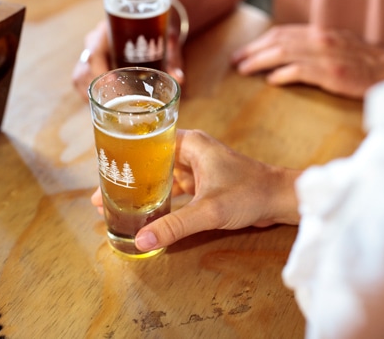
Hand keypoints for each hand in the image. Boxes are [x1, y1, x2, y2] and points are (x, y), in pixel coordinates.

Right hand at [72, 20, 185, 101]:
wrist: (151, 16)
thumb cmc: (157, 28)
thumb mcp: (167, 42)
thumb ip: (172, 59)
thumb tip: (179, 79)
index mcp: (108, 31)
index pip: (95, 53)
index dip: (98, 72)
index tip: (111, 85)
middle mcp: (96, 41)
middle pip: (83, 68)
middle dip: (93, 90)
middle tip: (110, 108)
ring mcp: (92, 52)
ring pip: (80, 76)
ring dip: (89, 95)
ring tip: (105, 113)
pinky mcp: (93, 63)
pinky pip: (83, 80)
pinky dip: (91, 95)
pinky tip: (104, 108)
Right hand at [91, 129, 300, 251]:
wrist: (281, 200)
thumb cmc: (249, 193)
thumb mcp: (208, 210)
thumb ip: (174, 225)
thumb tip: (141, 240)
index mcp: (190, 144)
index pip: (148, 141)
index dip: (125, 155)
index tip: (104, 169)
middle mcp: (191, 151)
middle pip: (151, 160)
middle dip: (129, 176)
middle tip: (102, 192)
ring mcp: (197, 167)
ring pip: (161, 175)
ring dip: (143, 188)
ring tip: (117, 202)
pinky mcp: (204, 182)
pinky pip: (174, 188)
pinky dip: (160, 198)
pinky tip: (146, 211)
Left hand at [231, 25, 383, 98]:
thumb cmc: (361, 60)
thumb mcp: (334, 44)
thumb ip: (310, 45)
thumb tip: (283, 53)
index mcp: (318, 32)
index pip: (280, 33)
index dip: (258, 42)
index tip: (242, 51)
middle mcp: (319, 40)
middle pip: (277, 41)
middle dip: (252, 50)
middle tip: (235, 60)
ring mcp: (325, 56)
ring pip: (283, 54)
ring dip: (259, 61)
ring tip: (244, 70)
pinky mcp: (332, 73)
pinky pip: (301, 71)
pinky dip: (283, 74)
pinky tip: (271, 81)